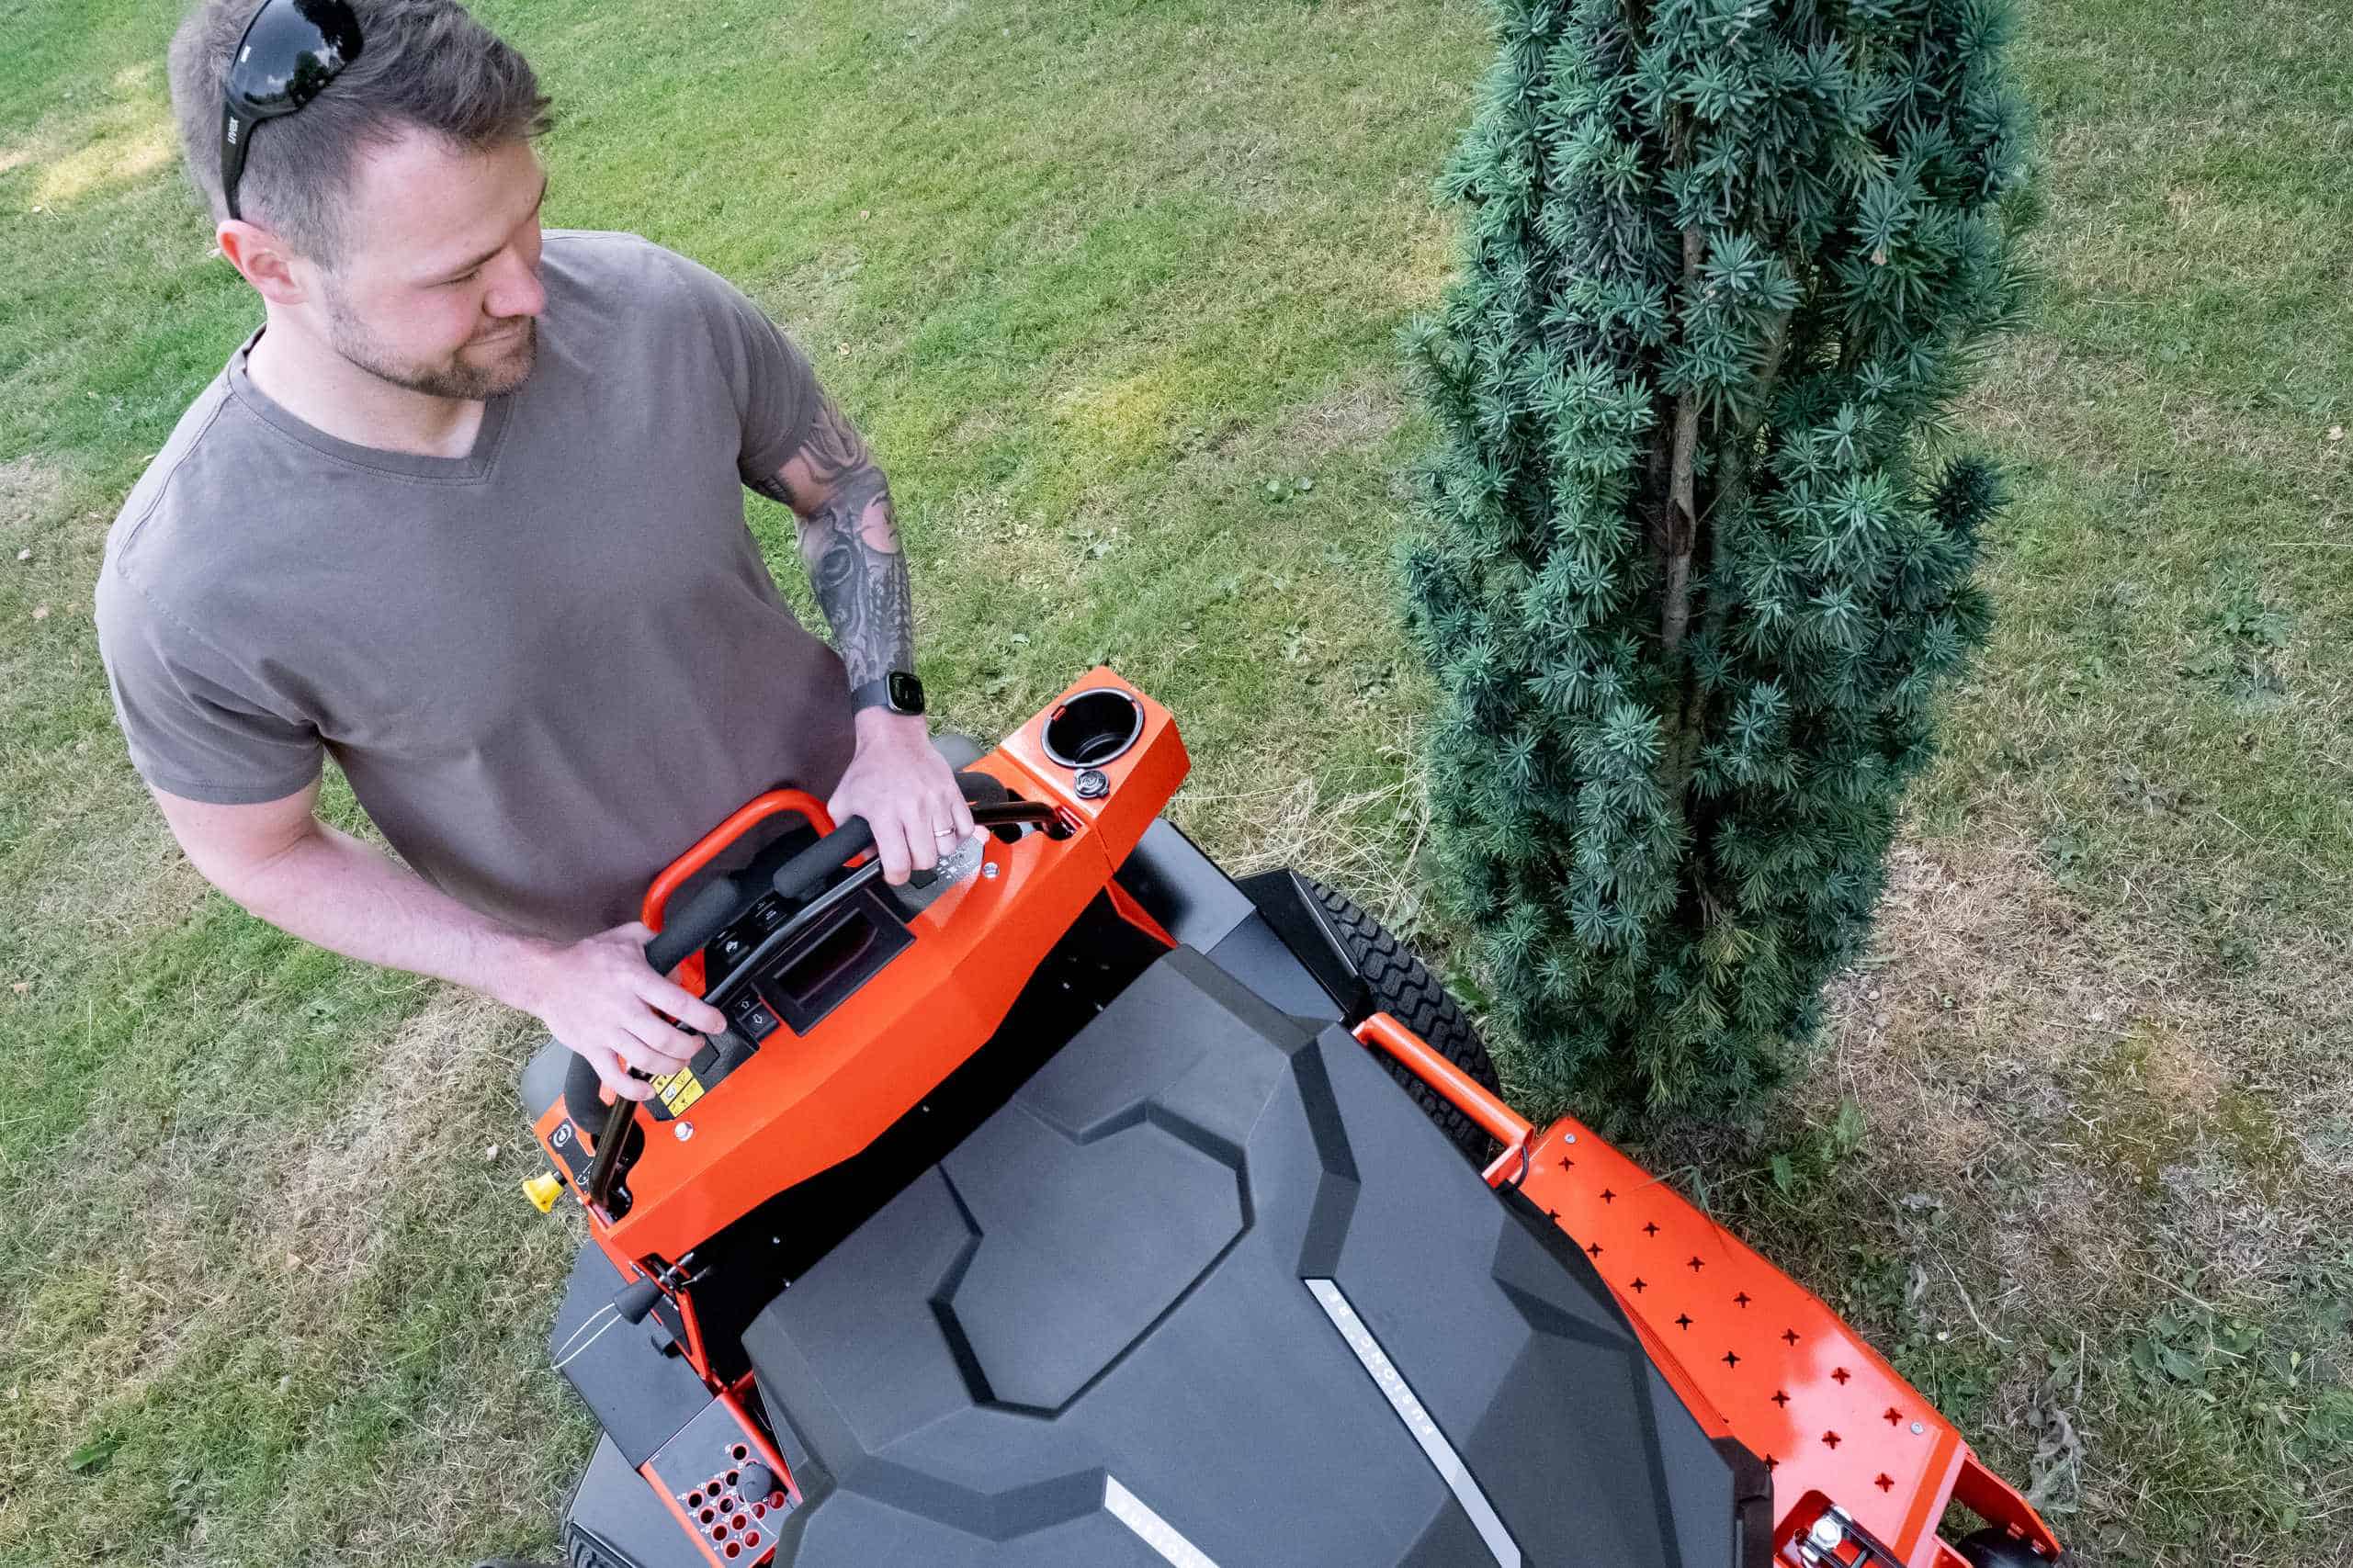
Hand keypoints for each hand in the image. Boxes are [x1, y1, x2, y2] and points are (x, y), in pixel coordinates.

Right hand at [514, 922, 729, 1101]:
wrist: (544, 976)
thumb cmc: (587, 958)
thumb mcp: (628, 937)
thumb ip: (659, 945)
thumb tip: (679, 971)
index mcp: (634, 979)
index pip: (678, 1002)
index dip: (704, 1017)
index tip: (717, 1024)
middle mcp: (621, 1008)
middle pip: (665, 1039)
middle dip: (690, 1047)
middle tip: (697, 1044)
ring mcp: (605, 1031)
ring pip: (645, 1060)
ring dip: (670, 1067)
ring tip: (680, 1061)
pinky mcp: (590, 1048)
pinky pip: (613, 1077)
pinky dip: (634, 1089)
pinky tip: (649, 1089)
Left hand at [827, 708, 977, 884]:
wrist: (894, 738)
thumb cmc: (870, 769)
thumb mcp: (843, 802)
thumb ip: (847, 833)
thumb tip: (866, 857)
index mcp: (884, 814)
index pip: (898, 864)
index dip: (896, 876)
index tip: (894, 872)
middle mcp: (912, 809)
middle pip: (926, 860)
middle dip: (917, 863)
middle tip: (909, 853)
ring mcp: (936, 800)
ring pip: (948, 847)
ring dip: (937, 849)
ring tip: (925, 838)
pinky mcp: (952, 792)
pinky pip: (965, 828)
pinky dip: (957, 835)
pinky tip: (943, 829)